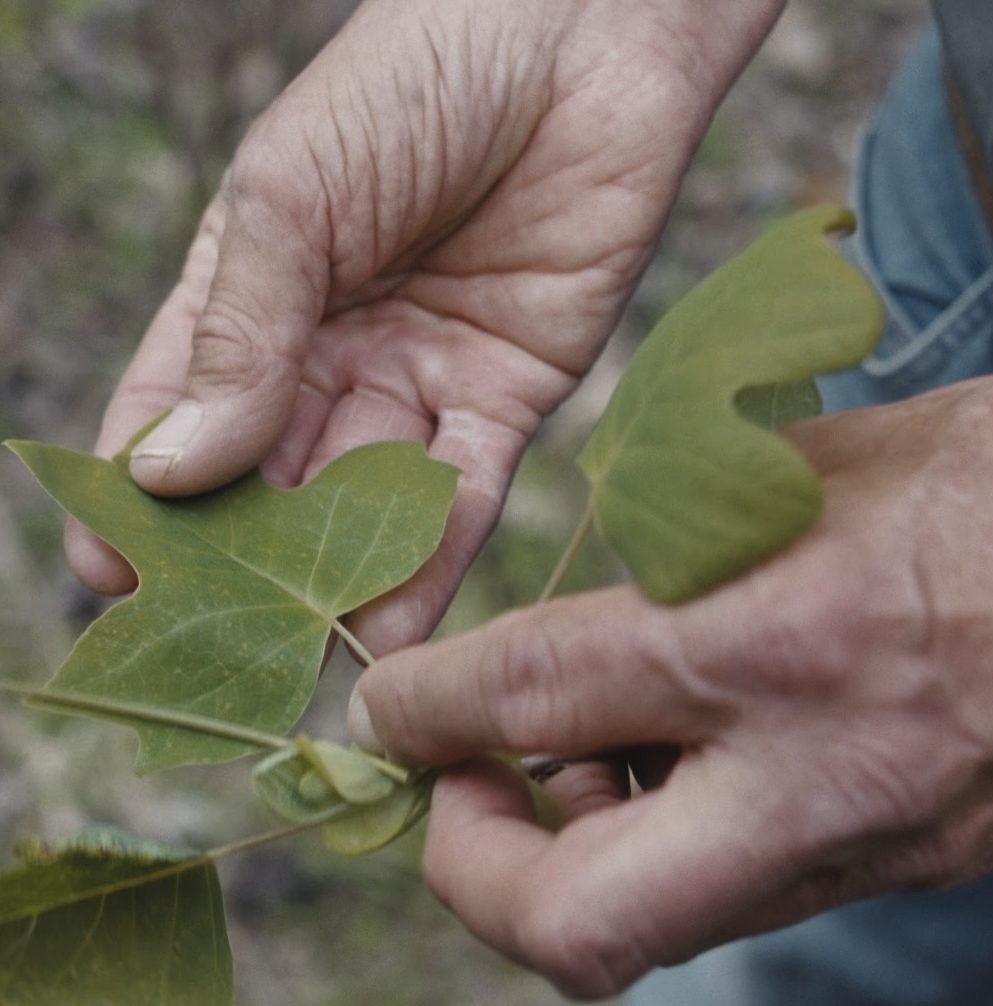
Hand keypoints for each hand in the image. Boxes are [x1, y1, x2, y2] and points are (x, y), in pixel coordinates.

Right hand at [67, 0, 783, 653]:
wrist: (580, 38)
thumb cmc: (419, 78)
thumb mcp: (293, 191)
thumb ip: (240, 330)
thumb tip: (171, 469)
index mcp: (258, 293)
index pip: (179, 411)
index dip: (144, 493)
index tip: (111, 572)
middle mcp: (333, 350)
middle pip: (273, 475)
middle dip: (245, 559)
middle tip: (218, 644)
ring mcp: (419, 381)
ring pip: (365, 500)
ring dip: (335, 577)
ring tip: (305, 658)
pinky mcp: (508, 397)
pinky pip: (462, 491)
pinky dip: (429, 554)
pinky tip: (392, 619)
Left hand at [353, 366, 992, 996]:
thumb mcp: (815, 470)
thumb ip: (678, 551)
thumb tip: (576, 617)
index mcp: (775, 636)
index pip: (533, 696)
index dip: (425, 707)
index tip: (387, 707)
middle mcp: (811, 775)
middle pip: (572, 920)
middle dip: (470, 872)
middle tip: (454, 790)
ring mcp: (862, 845)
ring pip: (652, 927)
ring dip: (564, 862)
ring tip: (556, 766)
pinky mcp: (898, 865)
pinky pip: (730, 890)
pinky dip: (657, 845)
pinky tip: (664, 765)